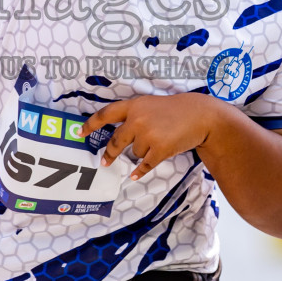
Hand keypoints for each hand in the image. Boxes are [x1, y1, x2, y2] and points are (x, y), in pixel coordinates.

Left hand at [79, 92, 224, 180]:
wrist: (201, 116)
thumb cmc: (176, 110)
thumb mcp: (151, 104)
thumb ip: (134, 115)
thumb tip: (118, 137)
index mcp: (134, 105)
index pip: (106, 114)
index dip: (91, 124)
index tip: (80, 132)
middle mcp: (137, 119)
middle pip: (115, 141)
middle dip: (110, 153)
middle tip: (104, 161)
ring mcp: (148, 135)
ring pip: (135, 152)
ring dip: (143, 152)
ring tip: (159, 141)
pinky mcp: (160, 149)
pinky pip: (144, 165)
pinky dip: (140, 171)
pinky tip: (135, 175)